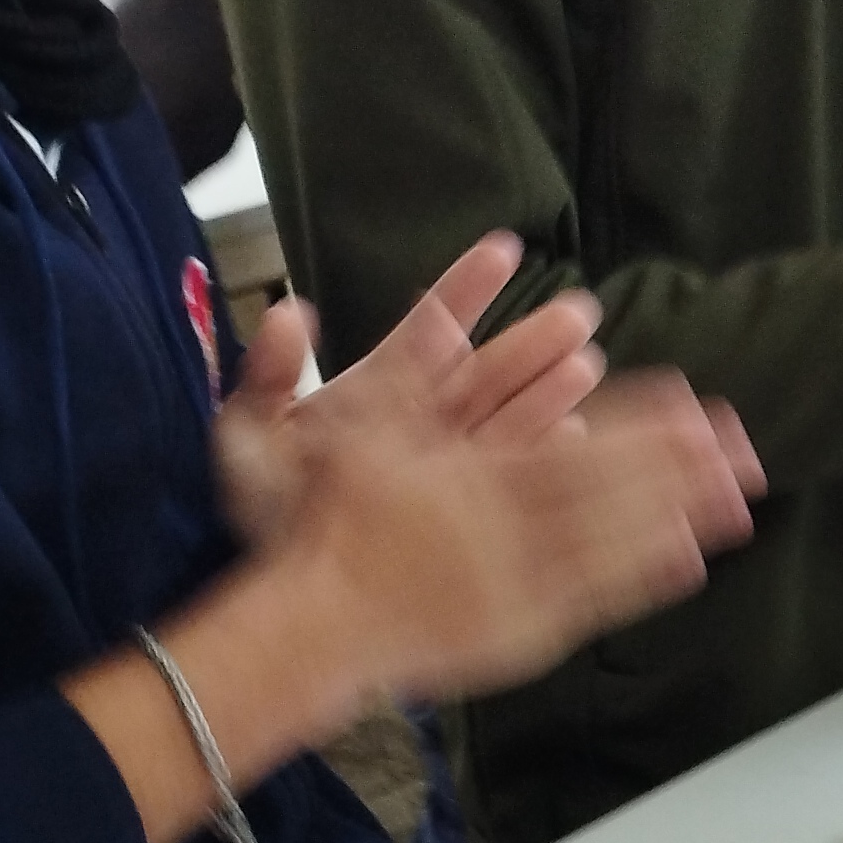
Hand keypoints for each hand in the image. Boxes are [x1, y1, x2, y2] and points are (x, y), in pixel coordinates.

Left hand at [215, 236, 607, 548]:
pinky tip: (581, 435)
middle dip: (532, 341)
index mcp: (377, 399)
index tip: (505, 251)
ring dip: (551, 391)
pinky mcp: (473, 513)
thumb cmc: (278, 517)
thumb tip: (286, 314)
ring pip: (512, 420)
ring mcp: (452, 471)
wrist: (292, 591)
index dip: (465, 291)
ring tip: (589, 362)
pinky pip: (517, 478)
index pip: (427, 335)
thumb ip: (270, 376)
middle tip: (580, 311)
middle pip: (487, 374)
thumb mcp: (253, 441)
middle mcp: (424, 428)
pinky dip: (549, 455)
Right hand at [287, 370, 762, 704]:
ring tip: (738, 497)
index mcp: (474, 477)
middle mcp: (506, 530)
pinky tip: (689, 558)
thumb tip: (430, 319)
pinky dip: (642, 577)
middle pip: (610, 493)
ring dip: (679, 519)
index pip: (576, 446)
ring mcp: (519, 582)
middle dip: (680, 470)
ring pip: (612, 545)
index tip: (692, 408)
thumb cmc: (331, 522)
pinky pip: (594, 598)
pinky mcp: (523, 627)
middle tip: (745, 447)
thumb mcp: (357, 433)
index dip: (640, 428)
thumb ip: (404, 374)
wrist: (320, 623)